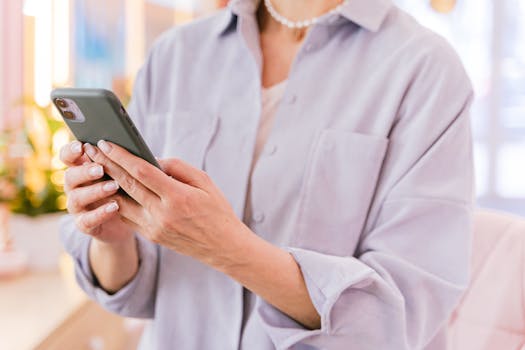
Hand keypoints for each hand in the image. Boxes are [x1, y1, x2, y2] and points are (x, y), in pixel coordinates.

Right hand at [60, 141, 132, 243]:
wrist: (130, 220)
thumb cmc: (127, 189)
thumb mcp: (125, 173)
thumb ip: (123, 161)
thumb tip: (134, 148)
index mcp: (82, 168)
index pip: (68, 156)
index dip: (71, 151)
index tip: (82, 146)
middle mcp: (75, 186)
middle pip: (70, 176)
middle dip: (84, 171)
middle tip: (100, 168)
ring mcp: (77, 206)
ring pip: (76, 197)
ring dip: (95, 191)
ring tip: (114, 186)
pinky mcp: (84, 224)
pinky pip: (86, 220)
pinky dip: (100, 213)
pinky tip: (114, 207)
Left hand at [84, 141, 247, 267]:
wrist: (223, 246)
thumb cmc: (216, 209)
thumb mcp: (205, 182)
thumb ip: (178, 167)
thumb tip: (153, 160)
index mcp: (177, 197)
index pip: (142, 172)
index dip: (121, 156)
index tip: (105, 142)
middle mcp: (162, 213)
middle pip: (126, 184)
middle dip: (106, 164)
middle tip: (89, 149)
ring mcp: (154, 227)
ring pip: (120, 202)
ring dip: (104, 183)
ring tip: (93, 166)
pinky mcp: (150, 236)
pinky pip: (127, 216)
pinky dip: (115, 201)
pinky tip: (107, 187)